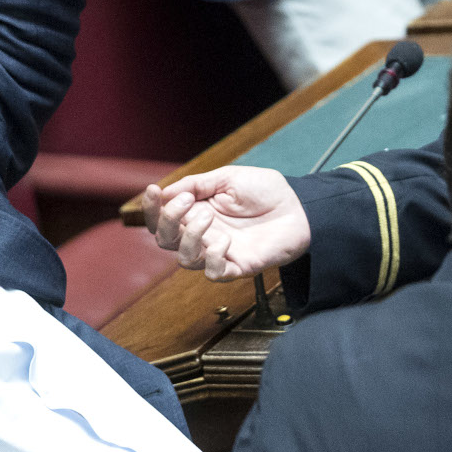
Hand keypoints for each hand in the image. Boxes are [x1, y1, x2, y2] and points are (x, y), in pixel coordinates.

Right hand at [142, 167, 311, 280]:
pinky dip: (214, 259)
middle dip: (168, 221)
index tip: (154, 191)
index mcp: (196, 211)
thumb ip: (196, 184)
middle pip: (165, 240)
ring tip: (210, 218)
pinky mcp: (239, 266)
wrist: (300, 206)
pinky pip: (215, 273)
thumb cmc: (266, 191)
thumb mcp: (227, 177)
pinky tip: (226, 241)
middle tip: (189, 204)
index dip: (151, 208)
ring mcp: (220, 252)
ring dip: (190, 237)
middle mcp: (203, 234)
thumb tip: (166, 192)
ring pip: (185, 260)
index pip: (161, 218)